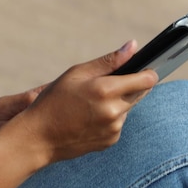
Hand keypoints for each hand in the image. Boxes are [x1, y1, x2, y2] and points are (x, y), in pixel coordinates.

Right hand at [0, 41, 157, 187]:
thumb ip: (109, 60)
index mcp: (106, 90)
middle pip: (139, 93)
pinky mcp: (111, 140)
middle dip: (131, 85)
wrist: (39, 137)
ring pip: (128, 108)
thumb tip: (133, 46)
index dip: (148, 71)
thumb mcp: (77, 73)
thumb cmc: (54, 99)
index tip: (148, 66)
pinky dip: (111, 116)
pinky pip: (119, 122)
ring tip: (92, 100)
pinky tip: (91, 115)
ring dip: (119, 101)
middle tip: (109, 82)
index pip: (145, 79)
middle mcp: (114, 111)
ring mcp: (114, 128)